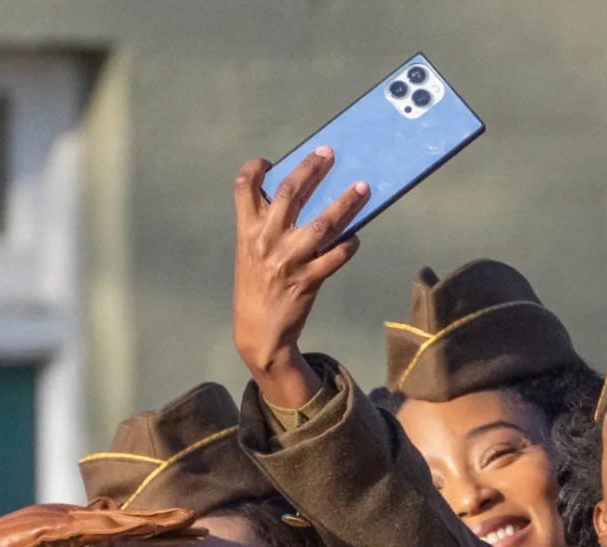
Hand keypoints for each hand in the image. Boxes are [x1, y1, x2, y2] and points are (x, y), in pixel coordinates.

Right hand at [0, 499, 200, 546]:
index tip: (187, 530)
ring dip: (148, 523)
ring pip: (110, 522)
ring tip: (182, 522)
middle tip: (198, 522)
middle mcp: (64, 519)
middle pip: (123, 521)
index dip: (154, 529)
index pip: (120, 529)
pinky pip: (83, 531)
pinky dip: (113, 529)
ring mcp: (53, 522)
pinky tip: (139, 529)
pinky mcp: (41, 531)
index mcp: (67, 529)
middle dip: (161, 522)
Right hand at [232, 148, 370, 408]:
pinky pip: (335, 257)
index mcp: (247, 231)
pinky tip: (356, 239)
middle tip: (329, 152)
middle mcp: (265, 241)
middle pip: (289, 192)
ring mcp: (288, 260)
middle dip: (311, 168)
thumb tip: (299, 198)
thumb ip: (267, 228)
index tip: (268, 161)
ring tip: (363, 187)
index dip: (255, 169)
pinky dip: (348, 246)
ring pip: (322, 223)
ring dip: (345, 203)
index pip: (244, 188)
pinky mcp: (308, 281)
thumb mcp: (251, 254)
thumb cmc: (257, 288)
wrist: (258, 333)